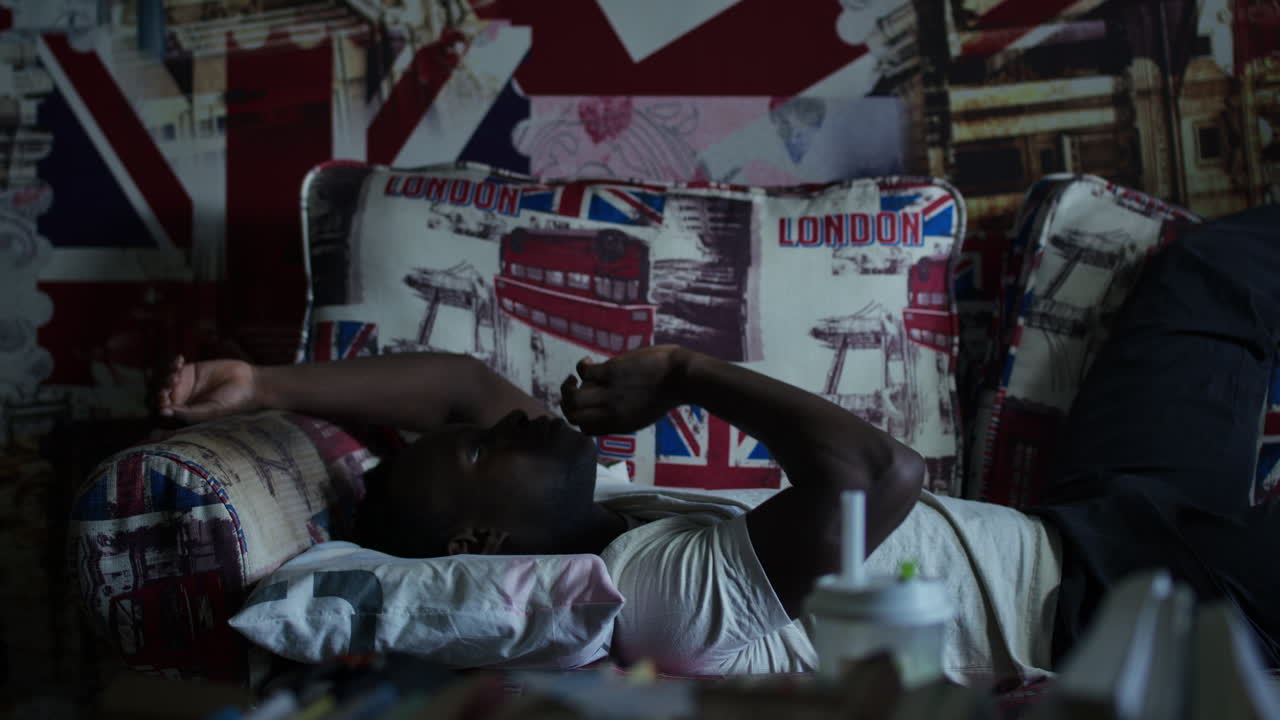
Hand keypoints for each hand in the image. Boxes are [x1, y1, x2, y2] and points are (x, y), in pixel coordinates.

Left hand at [155, 355, 259, 422]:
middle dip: (160, 388)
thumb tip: (163, 413)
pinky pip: (172, 366)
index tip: (165, 398)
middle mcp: (179, 402)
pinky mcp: (187, 371)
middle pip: (157, 396)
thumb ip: (189, 414)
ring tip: (178, 370)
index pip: (161, 413)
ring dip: (165, 374)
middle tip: (171, 383)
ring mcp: (182, 386)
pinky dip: (172, 362)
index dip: (158, 405)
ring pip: (162, 380)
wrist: (249, 383)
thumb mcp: (211, 411)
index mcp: (183, 416)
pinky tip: (181, 360)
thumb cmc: (233, 403)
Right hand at [560, 345, 689, 434]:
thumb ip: (625, 415)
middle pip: (573, 416)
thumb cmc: (669, 393)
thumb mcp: (644, 415)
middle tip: (573, 391)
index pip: (586, 430)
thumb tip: (612, 408)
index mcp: (620, 425)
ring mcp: (610, 393)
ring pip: (572, 397)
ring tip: (574, 378)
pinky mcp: (611, 372)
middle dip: (566, 404)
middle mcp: (611, 413)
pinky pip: (584, 372)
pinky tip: (587, 361)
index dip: (580, 419)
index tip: (585, 406)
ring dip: (567, 387)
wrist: (683, 378)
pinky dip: (581, 366)